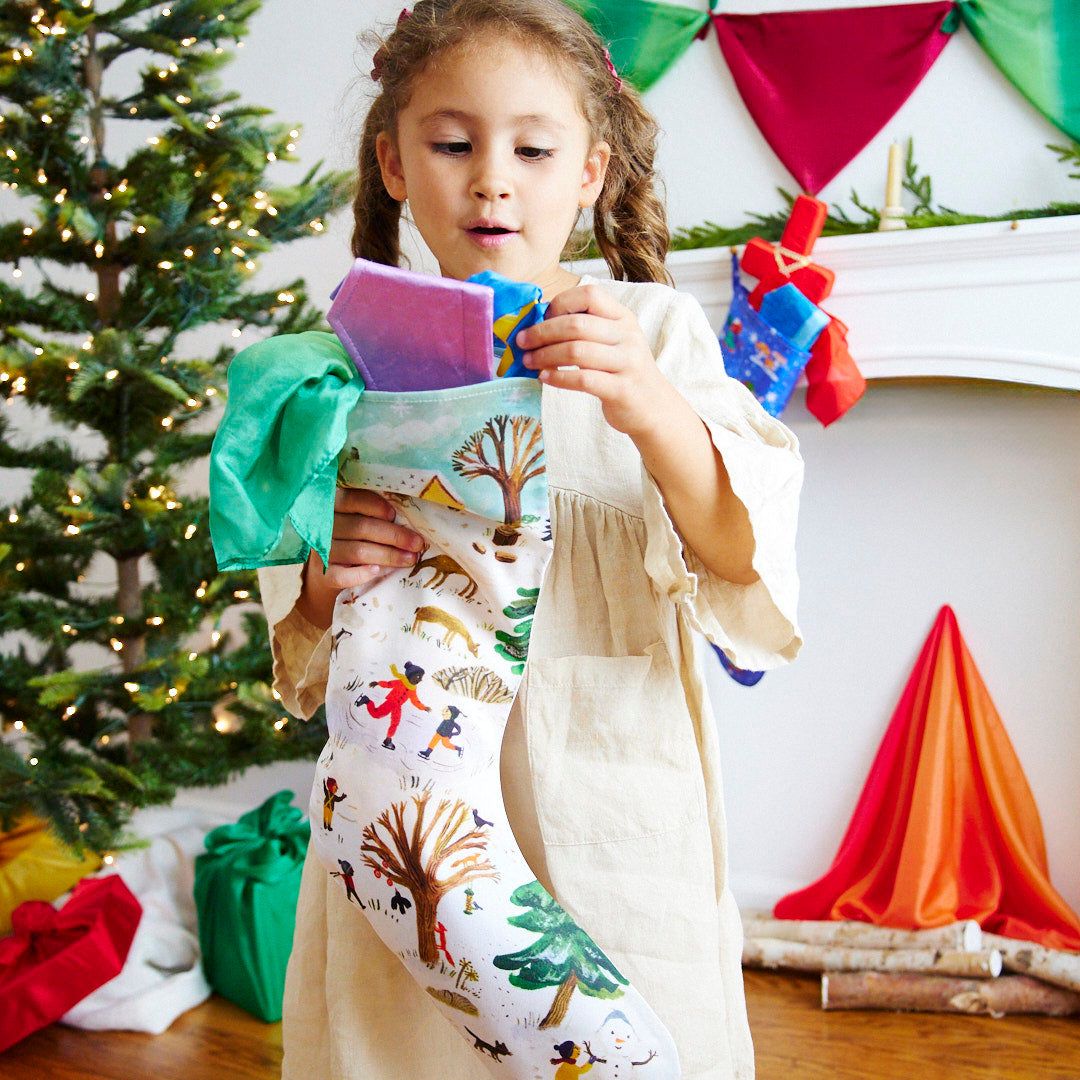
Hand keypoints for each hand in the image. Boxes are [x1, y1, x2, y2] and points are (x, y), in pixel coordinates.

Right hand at [297, 488, 422, 626]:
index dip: (374, 506)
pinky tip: (377, 571)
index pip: (351, 499)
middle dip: (394, 535)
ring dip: (388, 555)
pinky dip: (360, 574)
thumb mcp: (354, 518)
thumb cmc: (349, 536)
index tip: (394, 515)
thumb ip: (371, 513)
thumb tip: (407, 515)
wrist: (327, 568)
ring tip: (410, 559)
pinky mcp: (323, 574)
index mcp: (330, 505)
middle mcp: (322, 527)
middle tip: (416, 543)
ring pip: (357, 551)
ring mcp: (321, 552)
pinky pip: (341, 576)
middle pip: (360, 528)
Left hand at [516, 284, 674, 438]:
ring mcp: (627, 363)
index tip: (542, 318)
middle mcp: (627, 336)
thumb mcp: (613, 341)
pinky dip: (558, 378)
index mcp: (623, 318)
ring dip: (545, 356)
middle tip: (522, 342)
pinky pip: (583, 379)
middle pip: (577, 324)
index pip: (590, 295)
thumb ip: (587, 328)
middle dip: (542, 332)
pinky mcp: (621, 390)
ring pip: (577, 351)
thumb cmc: (622, 371)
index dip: (561, 303)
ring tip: (529, 361)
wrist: (653, 407)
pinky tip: (544, 377)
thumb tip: (538, 323)